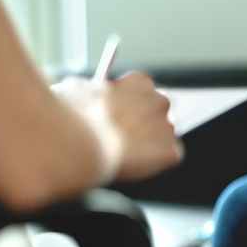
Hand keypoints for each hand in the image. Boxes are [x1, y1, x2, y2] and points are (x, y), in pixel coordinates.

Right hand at [53, 73, 182, 182]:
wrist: (83, 144)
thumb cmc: (75, 117)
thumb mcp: (76, 91)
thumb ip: (89, 90)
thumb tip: (83, 92)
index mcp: (141, 82)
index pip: (141, 94)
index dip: (127, 108)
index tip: (117, 117)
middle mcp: (161, 101)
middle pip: (154, 116)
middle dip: (141, 127)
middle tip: (120, 139)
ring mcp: (168, 128)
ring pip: (161, 138)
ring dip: (147, 145)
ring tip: (122, 152)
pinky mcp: (171, 152)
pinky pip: (166, 158)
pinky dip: (153, 163)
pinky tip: (134, 162)